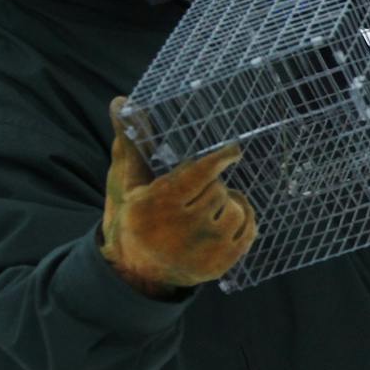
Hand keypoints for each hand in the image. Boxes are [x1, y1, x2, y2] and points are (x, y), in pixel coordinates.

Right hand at [100, 98, 256, 296]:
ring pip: (236, 208)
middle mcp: (182, 228)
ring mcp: (204, 249)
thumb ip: (131, 142)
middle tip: (197, 193)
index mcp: (158, 204)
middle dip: (211, 187)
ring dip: (228, 203)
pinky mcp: (221, 264)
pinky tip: (227, 220)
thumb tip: (119, 101)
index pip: (199, 174)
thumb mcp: (128, 182)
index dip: (220, 159)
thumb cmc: (135, 216)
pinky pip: (250, 230)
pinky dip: (244, 220)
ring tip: (210, 208)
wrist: (138, 269)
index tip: (233, 150)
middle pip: (218, 189)